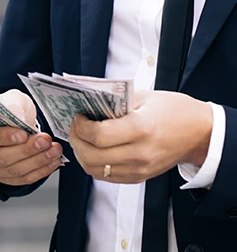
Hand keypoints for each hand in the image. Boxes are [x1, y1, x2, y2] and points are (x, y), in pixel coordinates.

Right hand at [0, 89, 62, 185]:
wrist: (14, 120)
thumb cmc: (8, 108)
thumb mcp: (11, 99)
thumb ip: (13, 106)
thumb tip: (18, 119)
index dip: (2, 137)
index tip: (23, 134)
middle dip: (26, 150)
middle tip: (46, 140)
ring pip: (13, 170)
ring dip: (37, 161)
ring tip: (54, 150)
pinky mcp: (3, 178)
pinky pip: (22, 179)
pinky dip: (40, 171)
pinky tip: (53, 161)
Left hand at [69, 90, 212, 183]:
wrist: (199, 134)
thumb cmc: (175, 111)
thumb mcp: (145, 97)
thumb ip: (115, 101)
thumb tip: (88, 104)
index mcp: (140, 129)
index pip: (98, 135)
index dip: (81, 126)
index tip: (78, 117)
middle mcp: (139, 153)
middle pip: (91, 156)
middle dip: (75, 140)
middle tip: (75, 127)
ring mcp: (139, 169)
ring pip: (95, 170)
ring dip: (81, 154)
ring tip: (82, 139)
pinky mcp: (139, 177)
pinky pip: (107, 177)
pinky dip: (94, 164)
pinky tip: (95, 150)